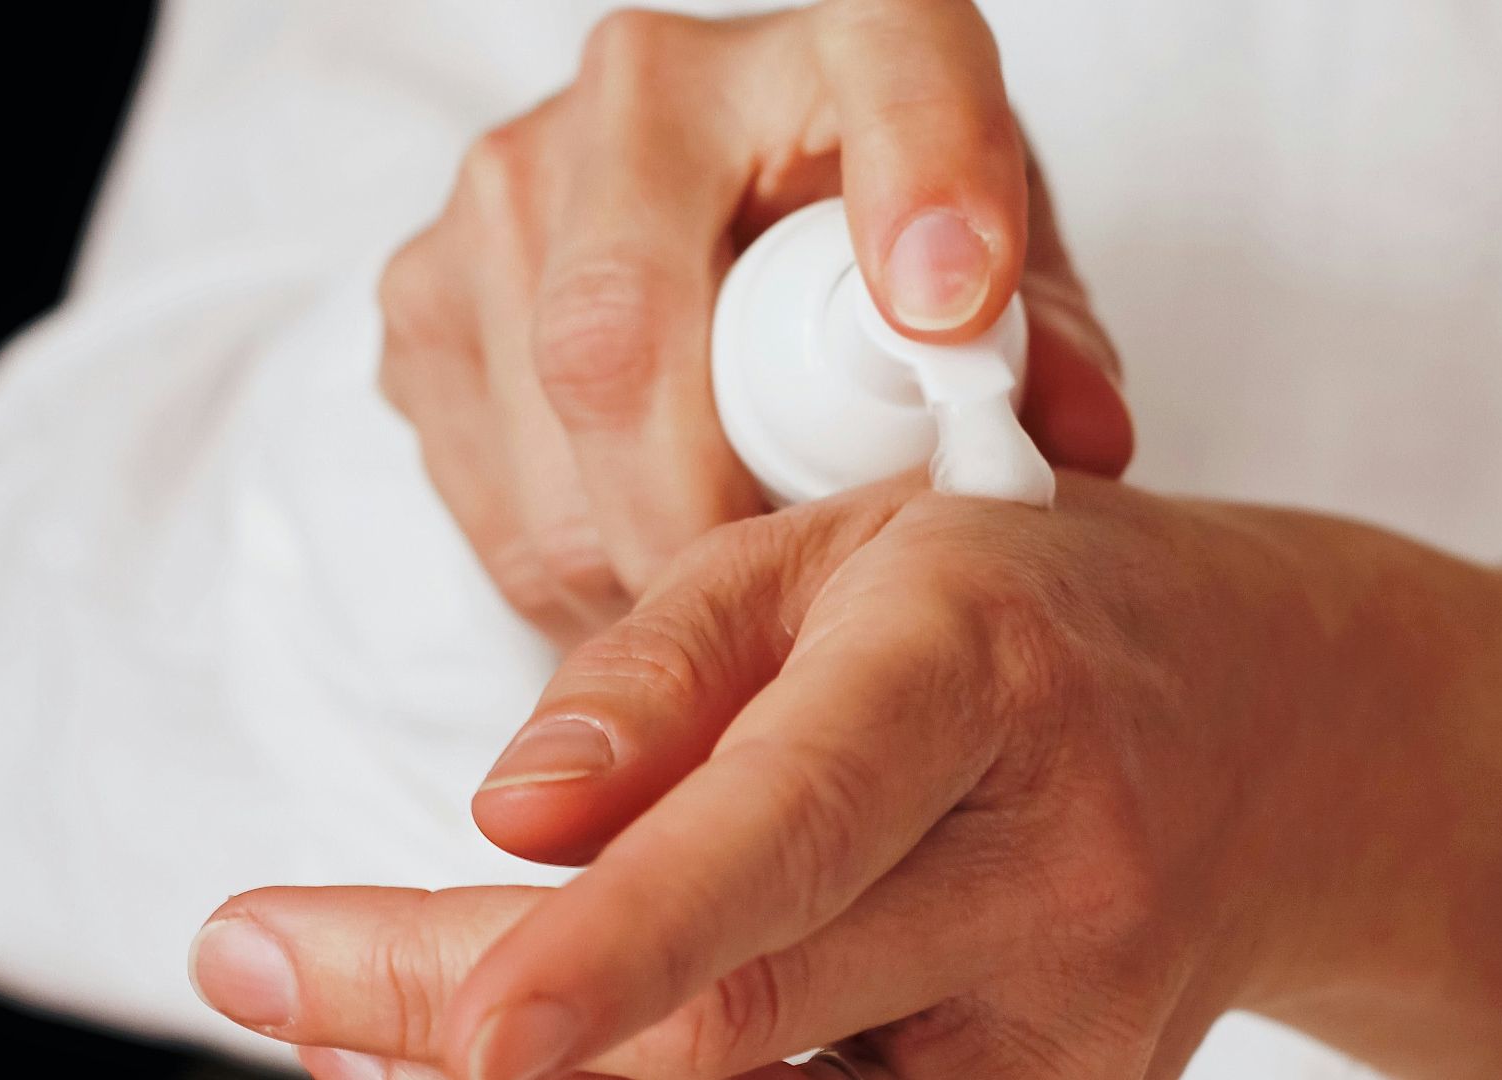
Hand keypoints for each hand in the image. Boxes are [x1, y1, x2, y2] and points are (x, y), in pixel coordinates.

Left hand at [192, 475, 1501, 1078]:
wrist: (1283, 728)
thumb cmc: (1040, 608)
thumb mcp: (851, 551)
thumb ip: (667, 669)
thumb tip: (506, 820)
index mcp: (977, 676)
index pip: (795, 822)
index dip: (626, 934)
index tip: (458, 1020)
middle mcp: (1045, 876)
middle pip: (736, 1015)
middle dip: (469, 1017)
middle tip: (276, 974)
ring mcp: (1071, 1035)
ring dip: (557, 1077)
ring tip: (390, 1018)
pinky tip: (569, 1047)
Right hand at [377, 0, 1132, 647]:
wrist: (724, 221)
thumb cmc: (885, 249)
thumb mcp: (1000, 279)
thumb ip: (1047, 349)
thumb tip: (1077, 442)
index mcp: (841, 40)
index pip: (894, 76)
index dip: (922, 188)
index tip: (950, 312)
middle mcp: (643, 87)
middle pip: (626, 337)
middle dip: (710, 521)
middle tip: (789, 610)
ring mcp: (506, 185)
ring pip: (547, 435)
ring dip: (643, 563)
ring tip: (733, 591)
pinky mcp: (424, 294)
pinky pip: (488, 490)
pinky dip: (575, 567)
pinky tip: (654, 555)